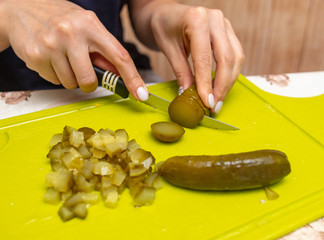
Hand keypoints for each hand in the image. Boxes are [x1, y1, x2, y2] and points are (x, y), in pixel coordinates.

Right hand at [0, 0, 147, 99]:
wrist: (21, 9)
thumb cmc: (61, 20)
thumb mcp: (86, 27)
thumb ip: (103, 51)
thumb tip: (121, 77)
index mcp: (91, 24)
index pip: (119, 56)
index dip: (133, 79)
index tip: (141, 95)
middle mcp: (72, 32)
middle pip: (90, 80)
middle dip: (88, 82)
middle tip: (81, 69)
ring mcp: (52, 44)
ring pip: (71, 84)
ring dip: (70, 77)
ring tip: (62, 57)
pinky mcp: (36, 55)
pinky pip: (54, 81)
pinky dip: (55, 74)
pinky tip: (50, 57)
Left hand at [150, 3, 243, 112]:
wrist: (167, 14)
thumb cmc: (164, 28)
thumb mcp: (168, 49)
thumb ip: (181, 72)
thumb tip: (190, 94)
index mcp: (196, 19)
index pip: (204, 58)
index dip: (206, 83)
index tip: (207, 102)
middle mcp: (215, 19)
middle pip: (226, 58)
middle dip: (222, 86)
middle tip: (215, 105)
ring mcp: (224, 23)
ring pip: (236, 57)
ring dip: (229, 81)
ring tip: (218, 99)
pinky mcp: (228, 31)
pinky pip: (236, 54)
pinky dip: (230, 72)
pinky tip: (222, 86)